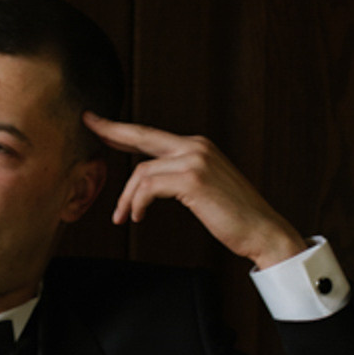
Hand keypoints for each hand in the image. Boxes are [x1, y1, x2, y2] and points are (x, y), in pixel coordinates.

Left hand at [84, 115, 308, 268]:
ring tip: (124, 216)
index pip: (151, 134)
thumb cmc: (235, 217)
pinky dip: (137, 203)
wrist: (264, 232)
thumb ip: (180, 176)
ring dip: (127, 197)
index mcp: (197, 147)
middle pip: (142, 136)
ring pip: (142, 171)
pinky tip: (137, 217)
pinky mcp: (193, 179)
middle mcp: (196, 146)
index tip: (99, 122)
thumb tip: (150, 181)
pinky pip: (150, 187)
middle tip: (89, 124)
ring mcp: (195, 159)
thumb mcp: (205, 189)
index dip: (122, 128)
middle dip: (112, 130)